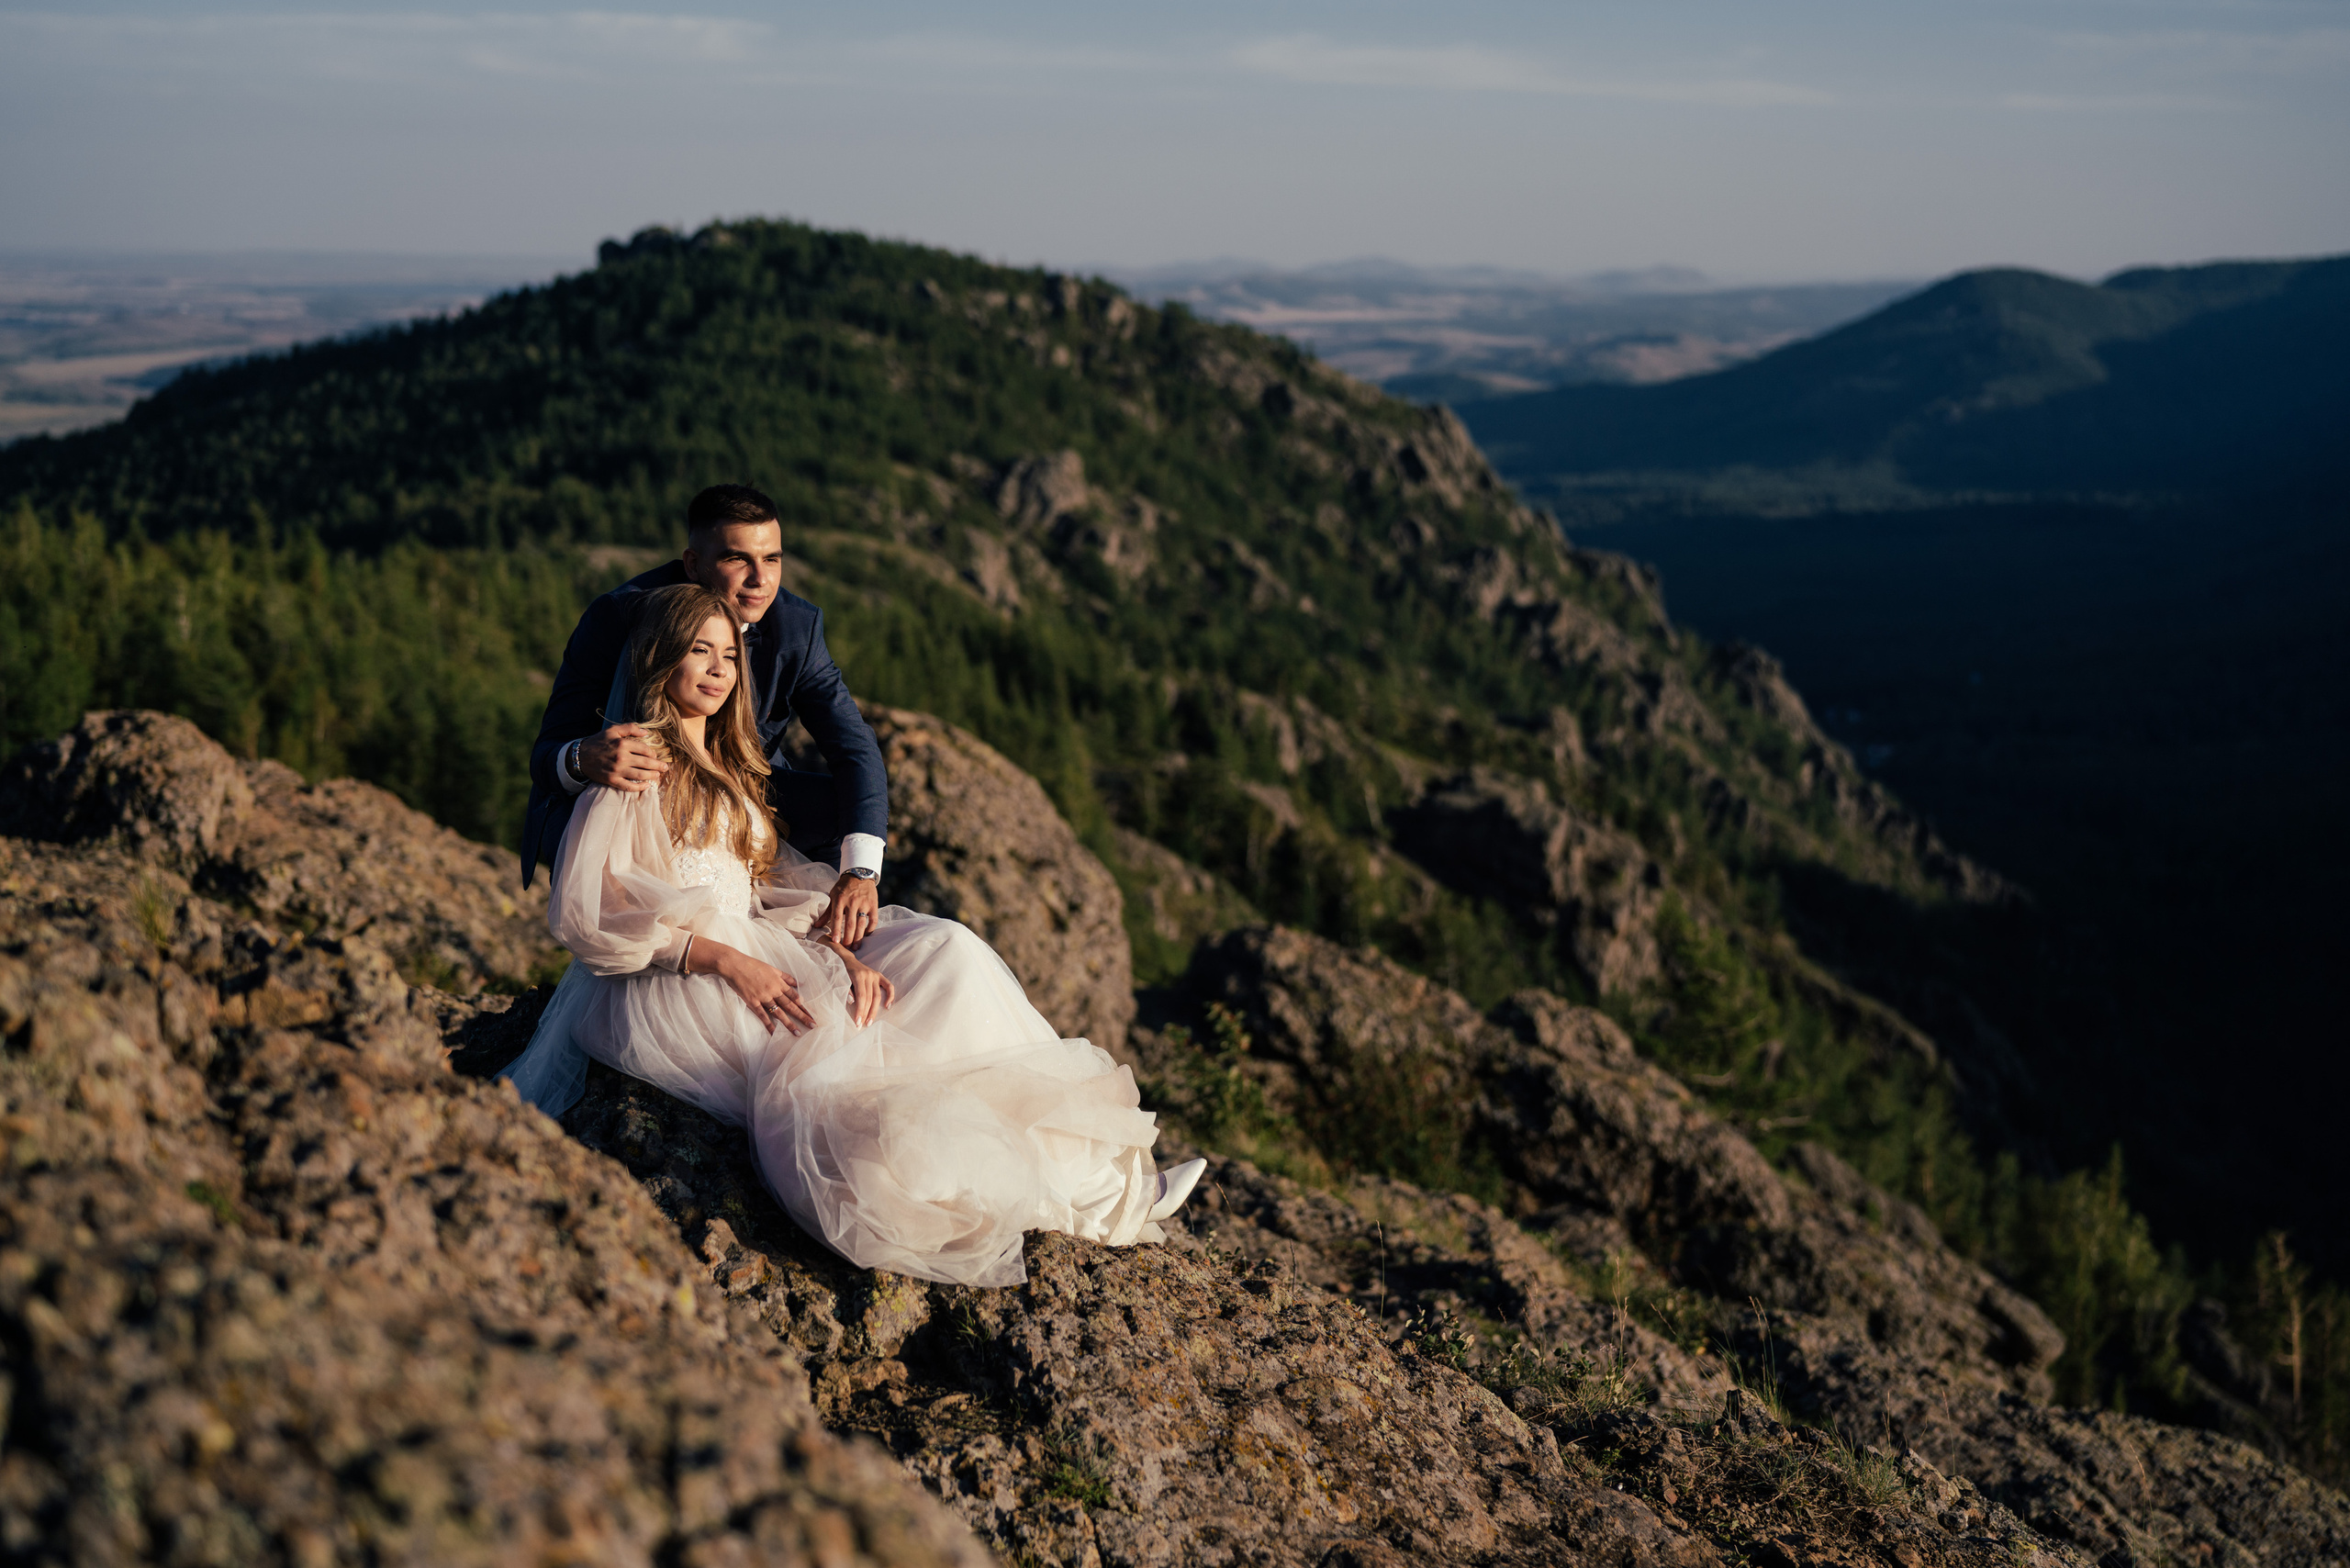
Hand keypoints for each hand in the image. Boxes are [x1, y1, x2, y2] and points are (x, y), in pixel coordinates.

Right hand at [579, 723, 668, 792]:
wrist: (580, 757)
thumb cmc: (598, 742)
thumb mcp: (612, 730)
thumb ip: (630, 728)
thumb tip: (646, 732)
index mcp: (622, 744)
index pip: (644, 750)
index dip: (652, 753)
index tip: (655, 756)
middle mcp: (621, 757)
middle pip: (646, 763)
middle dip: (658, 766)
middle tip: (665, 768)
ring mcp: (617, 770)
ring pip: (640, 775)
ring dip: (652, 776)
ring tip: (658, 776)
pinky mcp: (612, 780)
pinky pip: (629, 786)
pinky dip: (639, 787)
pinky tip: (646, 786)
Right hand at [694, 939, 813, 1034]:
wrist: (735, 965)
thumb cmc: (753, 965)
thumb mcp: (772, 968)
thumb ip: (785, 977)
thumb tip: (797, 983)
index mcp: (779, 982)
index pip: (795, 996)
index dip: (804, 1006)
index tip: (811, 1014)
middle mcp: (773, 990)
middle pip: (790, 1006)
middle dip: (802, 1016)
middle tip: (812, 1025)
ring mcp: (763, 997)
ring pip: (779, 1013)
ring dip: (789, 1023)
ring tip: (797, 1033)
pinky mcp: (752, 1002)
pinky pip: (762, 1016)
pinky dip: (769, 1025)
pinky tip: (775, 1033)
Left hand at [821, 872, 879, 948]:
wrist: (860, 874)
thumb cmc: (844, 887)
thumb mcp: (833, 896)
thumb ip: (827, 912)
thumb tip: (816, 926)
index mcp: (840, 899)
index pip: (837, 918)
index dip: (836, 930)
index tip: (835, 942)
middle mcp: (852, 902)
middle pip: (850, 924)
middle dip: (848, 938)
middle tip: (846, 949)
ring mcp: (864, 903)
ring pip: (861, 924)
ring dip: (858, 937)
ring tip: (855, 947)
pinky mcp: (873, 905)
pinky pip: (873, 920)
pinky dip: (870, 929)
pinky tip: (866, 935)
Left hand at [825, 942, 896, 1028]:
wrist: (845, 959)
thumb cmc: (840, 970)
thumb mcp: (839, 979)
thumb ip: (846, 989)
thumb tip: (851, 1001)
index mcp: (858, 975)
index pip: (861, 997)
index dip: (860, 1010)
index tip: (857, 1022)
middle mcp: (869, 975)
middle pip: (870, 998)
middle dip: (866, 1013)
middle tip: (863, 1026)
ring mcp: (875, 975)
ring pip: (878, 996)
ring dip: (874, 1010)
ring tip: (870, 1022)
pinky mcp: (879, 976)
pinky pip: (888, 986)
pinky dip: (890, 996)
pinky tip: (888, 1006)